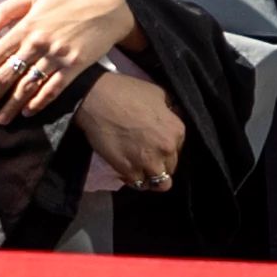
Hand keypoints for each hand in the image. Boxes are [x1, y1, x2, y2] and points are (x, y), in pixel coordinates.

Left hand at [0, 0, 134, 118]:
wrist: (107, 8)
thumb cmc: (69, 0)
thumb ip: (7, 9)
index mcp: (26, 26)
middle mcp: (38, 44)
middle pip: (6, 75)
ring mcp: (56, 57)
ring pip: (27, 87)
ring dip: (11, 105)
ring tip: (0, 119)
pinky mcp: (74, 67)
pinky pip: (52, 89)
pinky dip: (39, 102)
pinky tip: (27, 112)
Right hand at [66, 64, 182, 191]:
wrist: (97, 99)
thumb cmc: (126, 92)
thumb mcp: (158, 94)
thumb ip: (169, 111)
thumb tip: (171, 116)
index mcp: (176, 130)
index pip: (178, 148)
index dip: (166, 147)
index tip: (154, 143)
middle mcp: (167, 149)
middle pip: (171, 167)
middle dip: (161, 163)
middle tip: (145, 155)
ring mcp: (149, 162)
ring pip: (160, 183)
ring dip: (151, 177)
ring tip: (140, 169)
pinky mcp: (129, 171)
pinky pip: (138, 184)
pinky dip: (134, 180)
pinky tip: (127, 171)